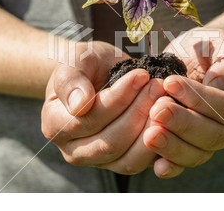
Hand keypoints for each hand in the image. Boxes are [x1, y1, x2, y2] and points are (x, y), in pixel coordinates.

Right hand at [41, 41, 165, 173]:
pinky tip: (169, 120)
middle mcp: (72, 149)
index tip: (140, 75)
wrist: (98, 72)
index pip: (88, 119)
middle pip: (109, 142)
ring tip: (165, 100)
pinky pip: (140, 162)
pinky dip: (158, 144)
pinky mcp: (120, 163)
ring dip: (150, 129)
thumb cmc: (85, 64)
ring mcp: (97, 160)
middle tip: (158, 86)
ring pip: (127, 158)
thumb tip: (79, 104)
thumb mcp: (76, 59)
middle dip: (138, 112)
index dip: (118, 98)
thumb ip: (72, 79)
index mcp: (54, 124)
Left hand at [143, 28, 223, 177]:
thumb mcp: (222, 41)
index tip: (170, 82)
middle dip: (184, 124)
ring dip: (174, 147)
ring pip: (200, 153)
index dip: (200, 98)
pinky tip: (157, 165)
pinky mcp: (193, 146)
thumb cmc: (210, 46)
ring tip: (150, 134)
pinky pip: (186, 162)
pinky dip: (172, 166)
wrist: (196, 58)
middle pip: (215, 135)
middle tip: (157, 109)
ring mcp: (215, 139)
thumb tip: (218, 85)